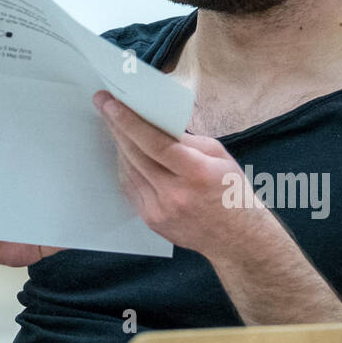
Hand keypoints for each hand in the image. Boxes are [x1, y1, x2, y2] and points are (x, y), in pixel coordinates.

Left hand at [93, 89, 272, 259]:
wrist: (237, 239)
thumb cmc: (231, 191)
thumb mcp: (219, 156)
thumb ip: (186, 139)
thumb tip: (154, 121)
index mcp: (196, 173)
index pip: (155, 144)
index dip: (129, 122)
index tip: (110, 104)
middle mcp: (175, 193)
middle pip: (136, 155)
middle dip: (116, 127)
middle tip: (104, 105)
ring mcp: (160, 210)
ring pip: (128, 170)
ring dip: (119, 145)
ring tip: (114, 125)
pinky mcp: (151, 220)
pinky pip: (130, 187)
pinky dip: (125, 166)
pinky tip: (125, 152)